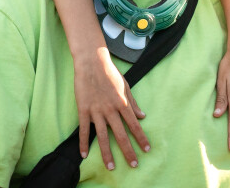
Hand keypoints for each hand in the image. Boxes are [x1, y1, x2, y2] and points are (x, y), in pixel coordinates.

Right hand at [73, 48, 149, 169]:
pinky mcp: (83, 110)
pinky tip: (84, 154)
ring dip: (107, 153)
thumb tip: (142, 116)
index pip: (134, 126)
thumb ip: (133, 102)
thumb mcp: (126, 85)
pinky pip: (83, 130)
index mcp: (122, 104)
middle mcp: (111, 110)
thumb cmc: (109, 72)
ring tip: (111, 167)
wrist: (91, 62)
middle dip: (128, 151)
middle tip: (134, 165)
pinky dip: (83, 143)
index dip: (141, 138)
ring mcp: (96, 111)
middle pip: (121, 135)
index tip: (146, 149)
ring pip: (103, 137)